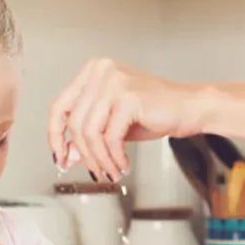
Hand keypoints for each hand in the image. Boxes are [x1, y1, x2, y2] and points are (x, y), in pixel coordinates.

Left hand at [48, 58, 206, 180]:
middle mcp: (100, 72)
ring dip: (100, 160)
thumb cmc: (154, 112)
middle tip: (95, 172)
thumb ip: (88, 137)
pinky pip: (111, 137)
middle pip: (74, 124)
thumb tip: (66, 155)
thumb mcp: (112, 126)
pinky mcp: (129, 97)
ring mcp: (114, 82)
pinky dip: (115, 157)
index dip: (55, 136)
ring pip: (90, 133)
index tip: (59, 157)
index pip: (59, 107)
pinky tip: (123, 164)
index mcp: (92, 73)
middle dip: (83, 155)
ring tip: (111, 172)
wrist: (189, 108)